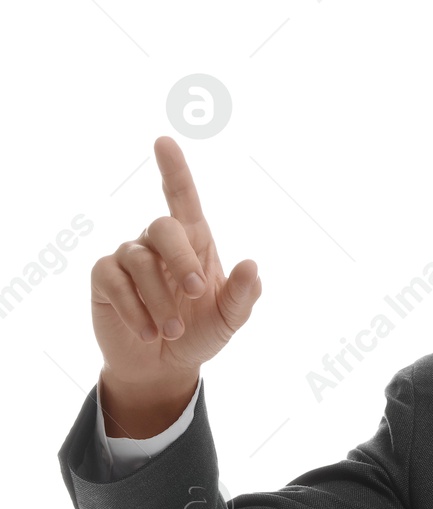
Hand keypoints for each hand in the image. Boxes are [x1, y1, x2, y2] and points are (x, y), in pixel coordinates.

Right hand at [90, 136, 261, 394]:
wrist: (163, 367)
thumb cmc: (199, 334)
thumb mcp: (230, 319)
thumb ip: (244, 294)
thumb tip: (253, 264)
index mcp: (194, 242)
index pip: (182, 197)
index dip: (174, 170)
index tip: (163, 141)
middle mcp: (159, 244)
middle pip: (162, 226)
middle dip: (182, 259)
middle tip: (196, 294)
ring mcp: (129, 258)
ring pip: (139, 260)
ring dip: (159, 298)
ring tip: (173, 330)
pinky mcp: (104, 280)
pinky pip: (114, 281)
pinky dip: (134, 309)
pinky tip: (149, 332)